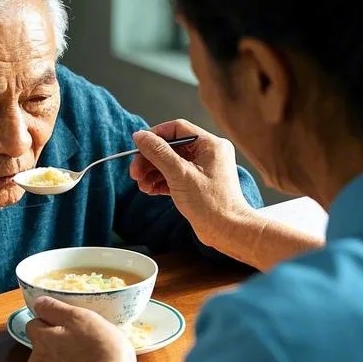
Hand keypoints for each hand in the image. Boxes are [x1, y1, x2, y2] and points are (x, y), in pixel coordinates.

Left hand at [26, 297, 137, 361]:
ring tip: (82, 360)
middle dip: (54, 343)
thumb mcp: (80, 316)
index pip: (34, 323)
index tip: (68, 324)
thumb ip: (54, 308)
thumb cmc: (98, 346)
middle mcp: (35, 361)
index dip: (50, 321)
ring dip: (58, 361)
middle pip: (40, 345)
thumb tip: (38, 302)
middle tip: (79, 342)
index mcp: (40, 338)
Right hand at [129, 119, 253, 251]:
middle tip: (136, 172)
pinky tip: (150, 189)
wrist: (227, 231)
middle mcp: (209, 154)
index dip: (155, 136)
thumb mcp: (179, 174)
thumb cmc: (212, 205)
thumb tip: (141, 136)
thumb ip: (158, 153)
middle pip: (171, 147)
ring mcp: (204, 169)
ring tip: (142, 184)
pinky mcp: (198, 184)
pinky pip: (176, 175)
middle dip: (150, 160)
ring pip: (171, 163)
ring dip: (153, 172)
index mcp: (210, 145)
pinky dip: (162, 181)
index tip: (139, 145)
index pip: (177, 129)